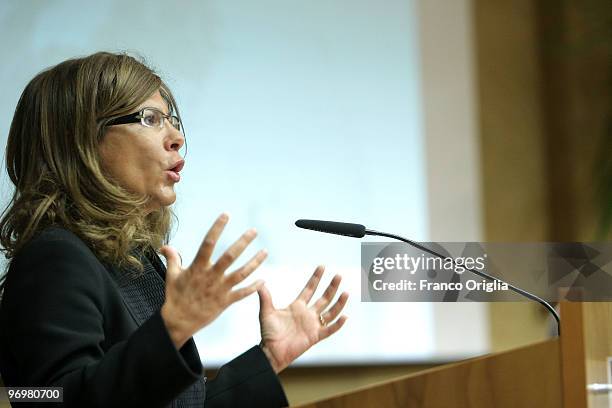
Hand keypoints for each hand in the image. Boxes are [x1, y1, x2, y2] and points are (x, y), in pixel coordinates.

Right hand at [160, 213, 266, 348]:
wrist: (179, 322)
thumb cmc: (175, 297)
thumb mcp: (171, 275)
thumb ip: (172, 258)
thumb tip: (165, 246)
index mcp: (197, 267)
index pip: (208, 243)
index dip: (217, 228)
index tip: (226, 215)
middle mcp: (211, 276)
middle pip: (230, 256)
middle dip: (243, 242)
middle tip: (254, 231)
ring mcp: (220, 289)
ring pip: (241, 274)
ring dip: (255, 262)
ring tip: (265, 252)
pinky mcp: (225, 302)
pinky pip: (242, 293)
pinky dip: (253, 287)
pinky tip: (263, 280)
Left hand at [258, 266, 348, 372]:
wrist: (271, 352)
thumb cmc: (268, 333)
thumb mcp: (266, 313)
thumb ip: (266, 298)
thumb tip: (260, 284)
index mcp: (297, 306)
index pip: (310, 289)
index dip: (316, 278)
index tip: (322, 266)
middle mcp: (308, 314)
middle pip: (324, 298)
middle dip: (331, 287)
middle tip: (338, 275)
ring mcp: (313, 325)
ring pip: (330, 312)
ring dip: (338, 303)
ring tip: (346, 292)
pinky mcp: (315, 336)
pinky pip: (329, 330)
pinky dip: (338, 324)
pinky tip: (345, 317)